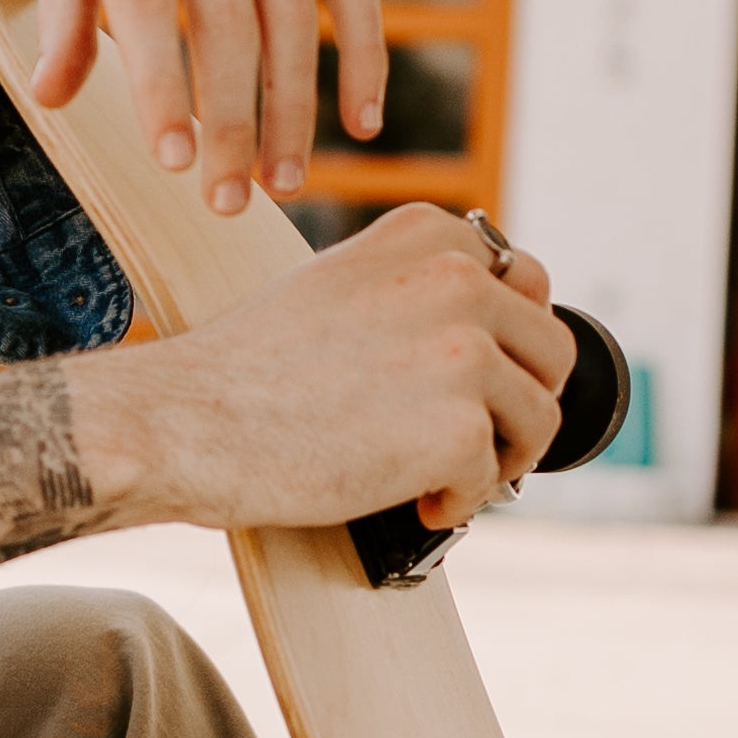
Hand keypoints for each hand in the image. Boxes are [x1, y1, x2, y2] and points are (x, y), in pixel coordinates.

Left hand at [0, 0, 384, 207]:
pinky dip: (362, 49)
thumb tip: (54, 102)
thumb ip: (63, 5)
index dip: (162, 83)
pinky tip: (361, 121)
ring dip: (293, 105)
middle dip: (232, 117)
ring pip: (291, 6)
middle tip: (225, 202)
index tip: (174, 162)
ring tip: (279, 183)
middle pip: (227, 14)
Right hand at [65, 209, 571, 533]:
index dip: (507, 345)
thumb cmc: (247, 367)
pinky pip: (496, 476)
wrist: (186, 422)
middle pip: (550, 350)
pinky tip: (416, 502)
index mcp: (428, 234)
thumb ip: (416, 290)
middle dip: (519, 402)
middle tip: (475, 440)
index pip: (525, 284)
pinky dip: (459, 500)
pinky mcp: (458, 429)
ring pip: (540, 417)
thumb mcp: (340, 285)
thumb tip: (491, 334)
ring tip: (444, 477)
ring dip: (501, 456)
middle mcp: (457, 280)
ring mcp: (463, 353)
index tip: (474, 382)